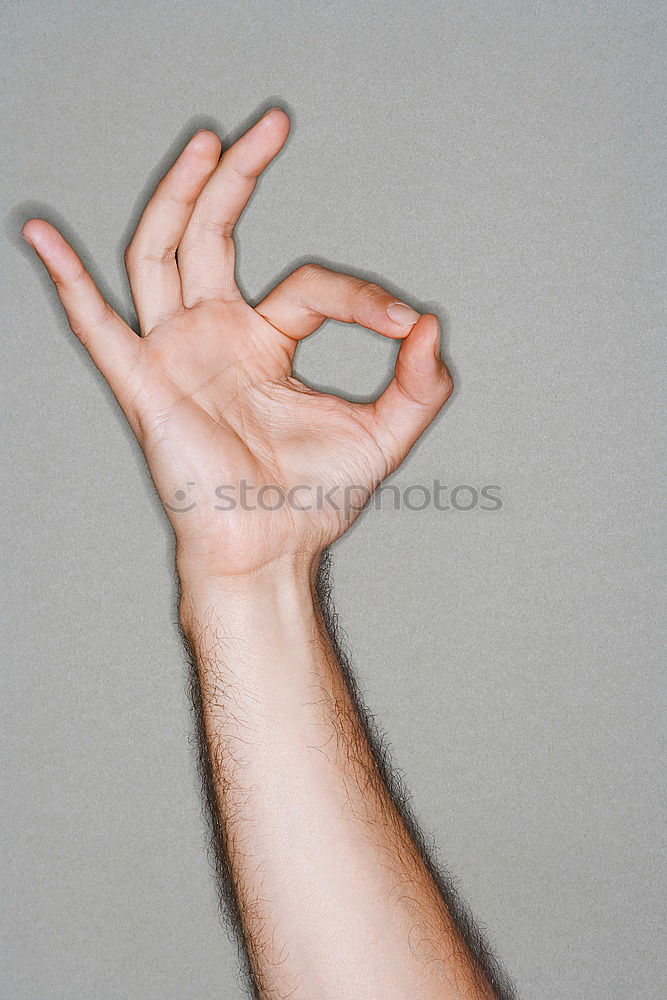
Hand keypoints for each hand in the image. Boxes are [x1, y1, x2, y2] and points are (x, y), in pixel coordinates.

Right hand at [23, 108, 452, 579]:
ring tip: (207, 140)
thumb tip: (430, 323)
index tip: (403, 325)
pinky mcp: (146, 384)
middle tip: (273, 123)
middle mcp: (216, 337)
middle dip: (239, 177)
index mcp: (266, 343)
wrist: (270, 551)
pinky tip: (42, 237)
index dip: (360, 295)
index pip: (309, 285)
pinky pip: (97, 326)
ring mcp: (177, 355)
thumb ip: (419, 384)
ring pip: (162, 254)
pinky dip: (68, 282)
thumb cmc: (314, 500)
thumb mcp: (384, 434)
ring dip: (178, 195)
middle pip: (214, 235)